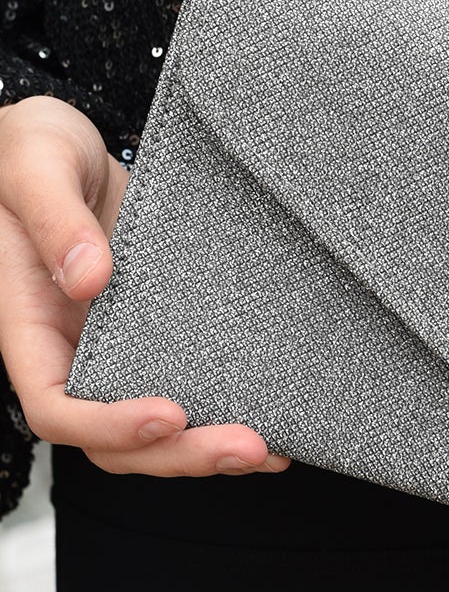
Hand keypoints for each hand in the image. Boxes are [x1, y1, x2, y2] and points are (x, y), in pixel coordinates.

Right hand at [0, 94, 289, 473]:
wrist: (60, 137)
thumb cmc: (29, 147)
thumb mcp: (35, 165)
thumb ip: (56, 219)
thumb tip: (89, 279)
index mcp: (28, 325)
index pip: (56, 407)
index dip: (109, 425)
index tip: (169, 414)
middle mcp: (73, 349)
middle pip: (115, 439)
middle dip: (181, 453)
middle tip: (251, 446)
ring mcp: (118, 346)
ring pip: (155, 429)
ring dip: (207, 448)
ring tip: (271, 450)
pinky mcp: (159, 331)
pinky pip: (187, 384)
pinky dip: (226, 409)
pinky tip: (277, 418)